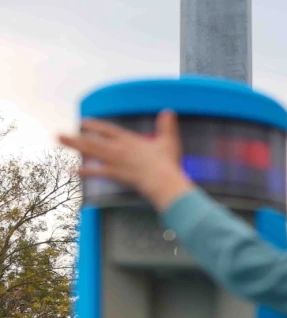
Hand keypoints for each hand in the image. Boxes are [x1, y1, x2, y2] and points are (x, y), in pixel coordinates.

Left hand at [59, 110, 193, 209]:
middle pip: (92, 141)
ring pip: (90, 152)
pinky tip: (72, 170)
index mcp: (129, 140)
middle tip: (59, 135)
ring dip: (74, 147)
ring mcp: (115, 161)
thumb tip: (168, 111)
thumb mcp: (169, 141)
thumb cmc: (167, 162)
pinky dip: (84, 171)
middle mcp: (118, 148)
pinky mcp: (115, 174)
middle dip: (75, 137)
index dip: (94, 126)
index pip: (107, 130)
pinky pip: (96, 172)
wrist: (162, 179)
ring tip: (60, 142)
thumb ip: (166, 126)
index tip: (84, 123)